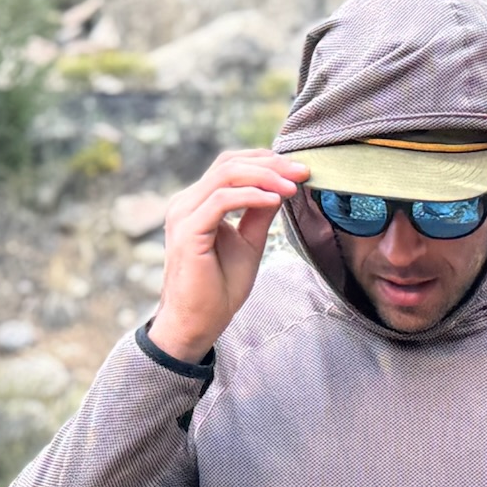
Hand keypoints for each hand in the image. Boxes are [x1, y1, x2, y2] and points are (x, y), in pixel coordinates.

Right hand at [145, 149, 310, 359]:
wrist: (198, 323)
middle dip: (270, 164)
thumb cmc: (219, 289)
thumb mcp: (250, 243)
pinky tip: (275, 200)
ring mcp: (184, 214)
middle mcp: (187, 203)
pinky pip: (222, 200)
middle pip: (229, 163)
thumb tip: (280, 188)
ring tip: (292, 187)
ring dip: (265, 176)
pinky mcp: (188, 231)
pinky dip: (251, 196)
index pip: (231, 166)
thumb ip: (260, 214)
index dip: (266, 163)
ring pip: (226, 174)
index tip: (299, 171)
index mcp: (198, 204)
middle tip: (302, 171)